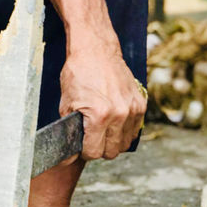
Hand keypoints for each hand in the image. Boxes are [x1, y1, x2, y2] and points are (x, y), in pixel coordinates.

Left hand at [60, 45, 145, 160]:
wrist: (96, 50)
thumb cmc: (78, 73)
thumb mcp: (66, 103)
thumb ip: (69, 131)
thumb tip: (67, 156)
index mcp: (99, 115)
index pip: (94, 152)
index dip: (84, 152)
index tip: (80, 146)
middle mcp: (119, 114)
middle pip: (111, 152)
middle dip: (98, 148)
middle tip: (89, 138)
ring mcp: (132, 109)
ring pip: (124, 144)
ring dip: (112, 142)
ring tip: (101, 130)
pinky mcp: (141, 104)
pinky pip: (134, 131)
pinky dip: (124, 131)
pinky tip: (113, 122)